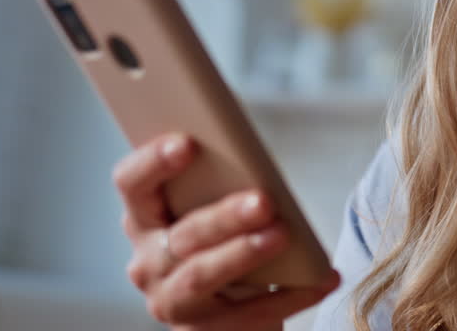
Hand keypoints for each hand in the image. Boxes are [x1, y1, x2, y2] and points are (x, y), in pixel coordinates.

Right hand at [113, 134, 339, 329]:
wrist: (232, 308)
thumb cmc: (224, 240)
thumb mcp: (213, 208)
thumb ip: (220, 184)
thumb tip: (254, 158)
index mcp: (145, 218)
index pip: (132, 184)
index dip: (154, 162)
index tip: (189, 143)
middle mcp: (148, 261)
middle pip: (182, 233)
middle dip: (224, 216)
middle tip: (264, 200)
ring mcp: (172, 300)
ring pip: (203, 274)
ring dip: (245, 253)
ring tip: (283, 235)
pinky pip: (248, 314)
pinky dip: (291, 294)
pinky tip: (323, 279)